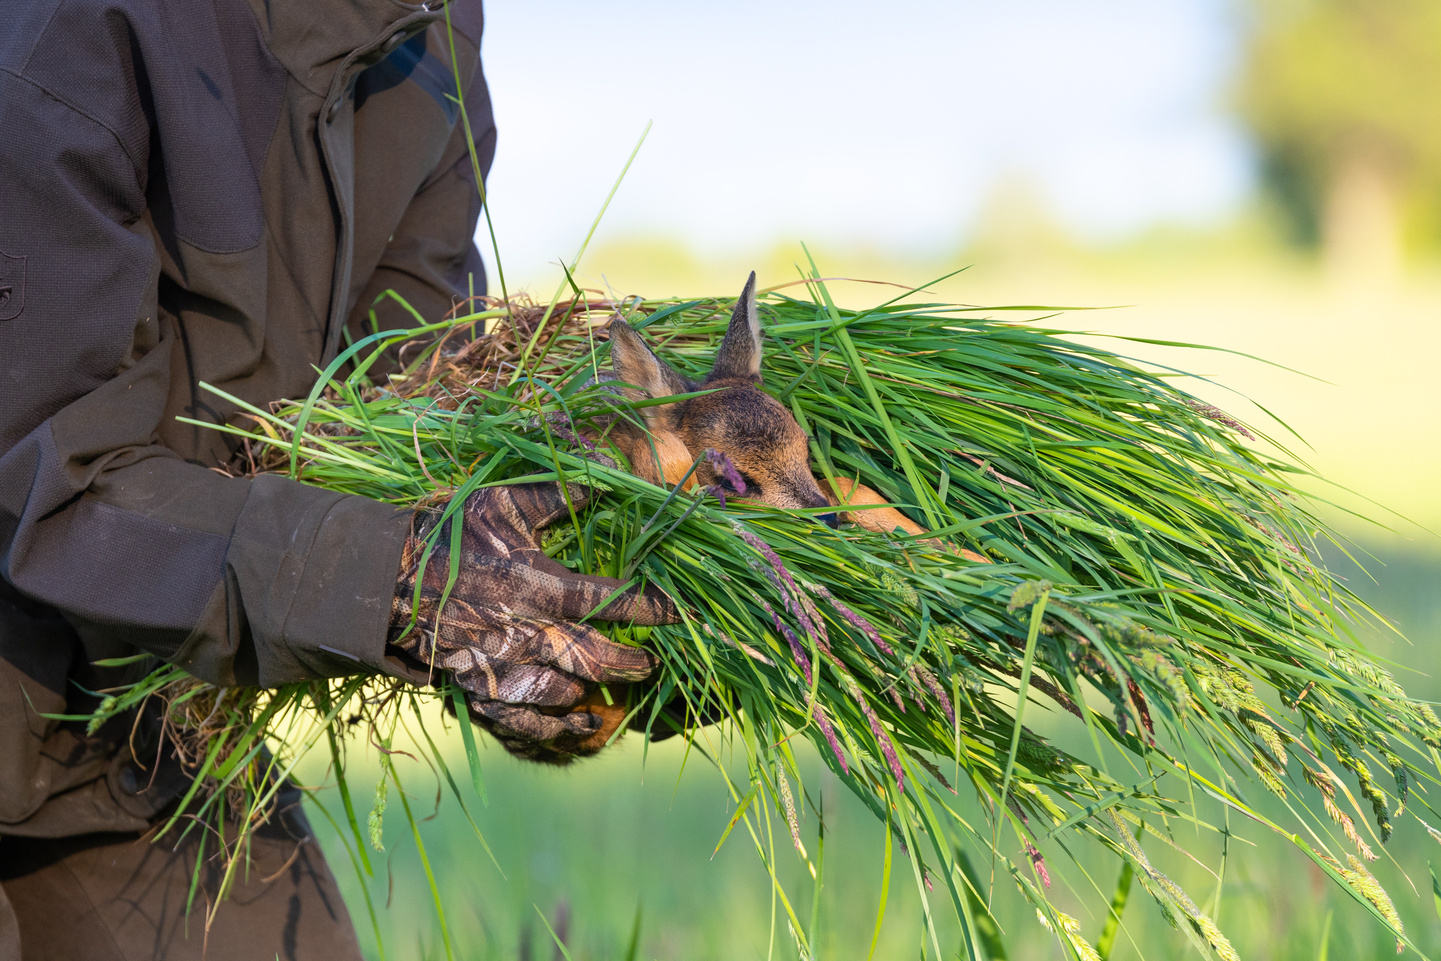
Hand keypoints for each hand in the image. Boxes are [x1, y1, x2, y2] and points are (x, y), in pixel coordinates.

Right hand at [387, 480, 676, 762]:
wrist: (384, 579)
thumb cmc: (451, 534)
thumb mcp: (504, 502)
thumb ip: (560, 493)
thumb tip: (610, 472)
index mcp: (539, 586)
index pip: (612, 602)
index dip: (651, 608)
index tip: (678, 611)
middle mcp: (528, 633)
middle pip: (597, 659)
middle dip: (633, 663)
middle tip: (653, 661)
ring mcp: (503, 667)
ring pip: (566, 693)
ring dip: (599, 692)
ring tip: (623, 685)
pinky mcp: (479, 690)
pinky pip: (525, 724)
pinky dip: (557, 729)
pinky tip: (580, 725)